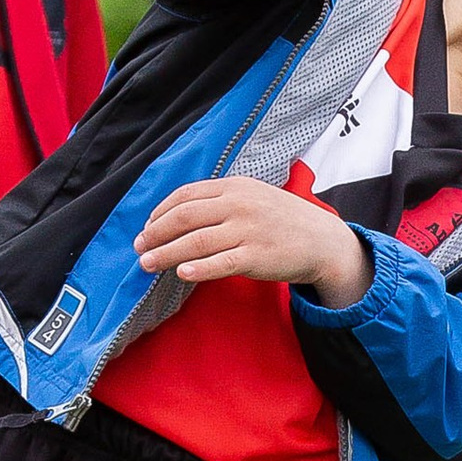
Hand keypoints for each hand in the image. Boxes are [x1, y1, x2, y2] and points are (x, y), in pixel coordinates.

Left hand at [136, 176, 370, 305]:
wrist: (322, 241)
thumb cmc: (282, 220)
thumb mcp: (253, 197)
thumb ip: (220, 200)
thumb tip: (177, 217)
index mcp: (235, 186)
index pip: (186, 195)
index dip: (160, 212)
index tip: (147, 227)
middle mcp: (239, 204)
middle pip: (184, 217)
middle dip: (155, 233)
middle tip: (139, 247)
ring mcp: (248, 230)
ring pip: (196, 241)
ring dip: (165, 253)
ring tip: (147, 264)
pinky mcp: (257, 256)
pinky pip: (220, 263)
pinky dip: (198, 268)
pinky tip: (181, 274)